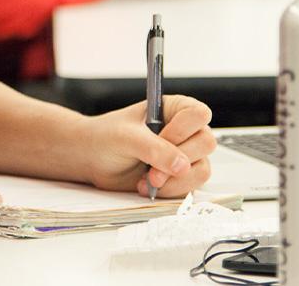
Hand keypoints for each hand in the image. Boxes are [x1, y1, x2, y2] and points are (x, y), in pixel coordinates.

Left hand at [74, 95, 215, 198]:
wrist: (93, 159)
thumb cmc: (106, 138)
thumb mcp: (127, 138)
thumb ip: (155, 149)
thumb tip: (182, 165)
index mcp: (174, 108)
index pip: (198, 114)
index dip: (183, 130)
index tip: (161, 139)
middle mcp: (184, 130)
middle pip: (206, 143)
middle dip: (177, 162)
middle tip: (151, 171)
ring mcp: (185, 154)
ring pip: (202, 169)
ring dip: (175, 181)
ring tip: (148, 180)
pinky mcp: (180, 175)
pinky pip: (191, 186)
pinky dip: (170, 191)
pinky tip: (148, 186)